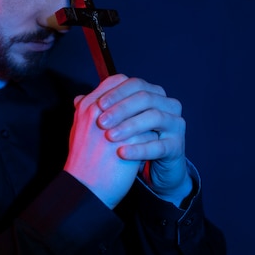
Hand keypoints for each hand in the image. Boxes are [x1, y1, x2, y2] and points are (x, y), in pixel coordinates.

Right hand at [64, 77, 150, 208]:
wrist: (85, 189)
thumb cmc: (81, 162)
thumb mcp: (76, 131)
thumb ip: (82, 112)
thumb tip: (82, 99)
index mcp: (87, 107)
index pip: (115, 81)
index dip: (128, 86)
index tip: (135, 94)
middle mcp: (100, 113)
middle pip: (133, 91)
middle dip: (144, 98)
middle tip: (151, 106)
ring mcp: (117, 126)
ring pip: (145, 110)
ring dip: (151, 116)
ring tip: (153, 125)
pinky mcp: (132, 143)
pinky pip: (150, 131)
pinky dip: (154, 134)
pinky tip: (155, 140)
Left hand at [95, 74, 192, 206]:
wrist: (154, 170)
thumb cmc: (133, 142)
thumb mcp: (116, 124)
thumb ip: (100, 111)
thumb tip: (78, 99)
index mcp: (153, 94)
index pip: (134, 84)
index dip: (116, 93)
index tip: (97, 105)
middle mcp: (168, 104)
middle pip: (145, 97)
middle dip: (120, 109)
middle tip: (100, 122)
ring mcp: (175, 124)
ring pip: (154, 117)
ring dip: (129, 126)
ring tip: (109, 137)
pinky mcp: (177, 146)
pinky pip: (159, 145)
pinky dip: (139, 148)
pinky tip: (122, 153)